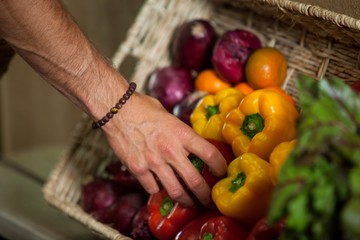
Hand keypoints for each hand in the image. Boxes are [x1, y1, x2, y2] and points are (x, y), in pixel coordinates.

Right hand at [102, 93, 227, 206]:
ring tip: (191, 203)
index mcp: (182, 134)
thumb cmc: (143, 108)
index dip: (220, 167)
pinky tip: (160, 187)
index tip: (221, 172)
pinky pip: (153, 188)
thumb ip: (180, 133)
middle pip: (196, 181)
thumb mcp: (169, 117)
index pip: (210, 154)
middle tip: (209, 201)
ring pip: (176, 191)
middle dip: (205, 196)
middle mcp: (170, 151)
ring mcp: (154, 162)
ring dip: (186, 201)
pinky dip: (158, 190)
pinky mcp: (138, 169)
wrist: (116, 110)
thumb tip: (189, 145)